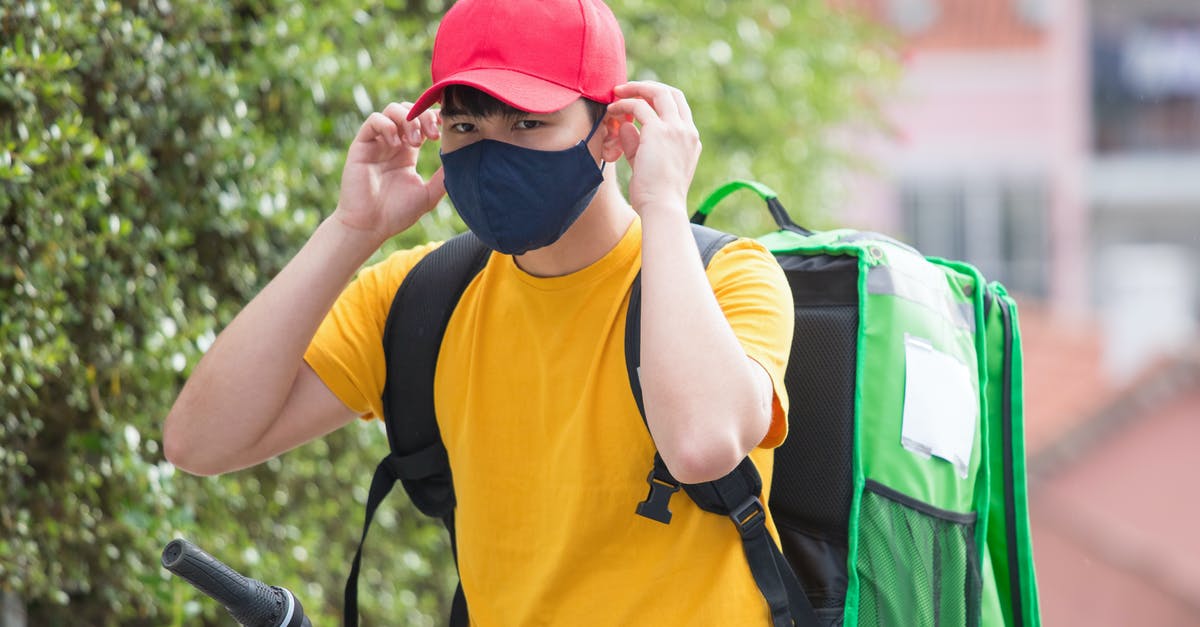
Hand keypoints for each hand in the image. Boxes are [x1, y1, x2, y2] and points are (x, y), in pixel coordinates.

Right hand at [333, 102, 444, 243]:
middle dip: (425, 117)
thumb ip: (443, 178)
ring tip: (415, 142)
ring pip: (392, 110)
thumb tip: (463, 161)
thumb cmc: (397, 214)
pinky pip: (374, 120)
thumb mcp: (428, 195)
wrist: (369, 227)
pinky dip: (388, 126)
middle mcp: (393, 143)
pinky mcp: (362, 145)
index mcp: (408, 151)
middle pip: (409, 110)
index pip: (423, 121)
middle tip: (433, 136)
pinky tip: (397, 144)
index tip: (447, 128)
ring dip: (408, 120)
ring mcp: (377, 142)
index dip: (435, 117)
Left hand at [606, 81, 700, 215]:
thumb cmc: (654, 195)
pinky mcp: (659, 131)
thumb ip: (637, 143)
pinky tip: (611, 110)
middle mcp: (687, 131)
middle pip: (671, 93)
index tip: (639, 101)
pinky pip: (639, 106)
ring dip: (634, 89)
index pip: (678, 108)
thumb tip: (625, 125)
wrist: (662, 208)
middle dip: (647, 87)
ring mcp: (676, 129)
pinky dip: (624, 104)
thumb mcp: (647, 165)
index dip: (658, 99)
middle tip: (625, 89)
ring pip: (657, 92)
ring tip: (616, 93)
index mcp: (691, 141)